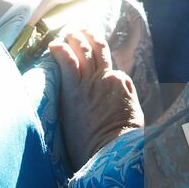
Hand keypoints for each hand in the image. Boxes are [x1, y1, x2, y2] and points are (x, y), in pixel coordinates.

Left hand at [50, 28, 143, 169]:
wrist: (113, 155)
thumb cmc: (124, 146)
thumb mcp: (135, 121)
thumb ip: (127, 104)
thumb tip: (124, 101)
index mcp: (123, 85)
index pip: (110, 68)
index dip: (100, 63)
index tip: (93, 60)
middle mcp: (108, 78)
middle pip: (98, 50)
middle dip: (89, 38)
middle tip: (81, 31)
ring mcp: (91, 82)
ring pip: (83, 51)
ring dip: (74, 39)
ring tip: (67, 33)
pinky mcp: (75, 90)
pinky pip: (67, 62)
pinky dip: (60, 50)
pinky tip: (53, 45)